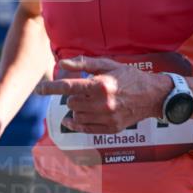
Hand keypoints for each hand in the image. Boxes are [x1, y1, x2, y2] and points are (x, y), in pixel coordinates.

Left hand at [36, 56, 169, 133]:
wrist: (153, 96)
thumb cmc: (130, 77)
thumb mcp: (109, 65)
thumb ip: (84, 63)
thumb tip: (62, 64)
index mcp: (101, 85)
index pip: (68, 87)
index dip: (51, 88)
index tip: (39, 90)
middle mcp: (103, 103)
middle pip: (71, 103)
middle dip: (71, 97)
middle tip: (80, 92)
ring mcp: (107, 117)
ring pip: (77, 116)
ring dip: (75, 109)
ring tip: (85, 103)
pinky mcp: (112, 128)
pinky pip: (86, 129)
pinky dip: (77, 124)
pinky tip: (72, 120)